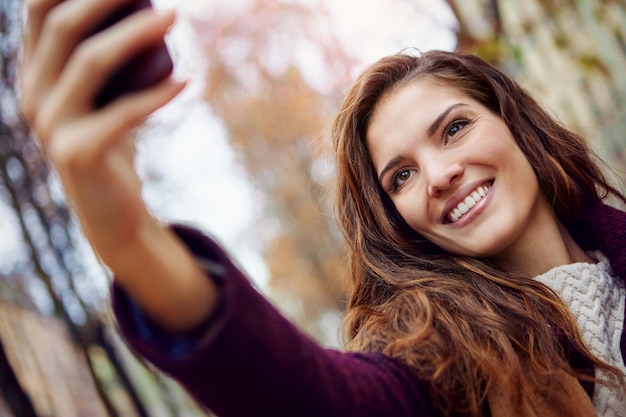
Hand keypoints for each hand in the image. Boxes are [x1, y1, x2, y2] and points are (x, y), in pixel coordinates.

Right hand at [19, 0, 183, 260]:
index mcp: (34, 73)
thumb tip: (149, 13)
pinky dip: (160, 93)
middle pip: (61, 26)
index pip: (38, 10)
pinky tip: (189, 79)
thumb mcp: (100, 98)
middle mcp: (32, 94)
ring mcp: (51, 125)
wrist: (110, 212)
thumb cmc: (111, 144)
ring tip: (174, 16)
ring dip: (136, 33)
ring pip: (90, 61)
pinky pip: (125, 113)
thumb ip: (102, 62)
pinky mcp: (78, 153)